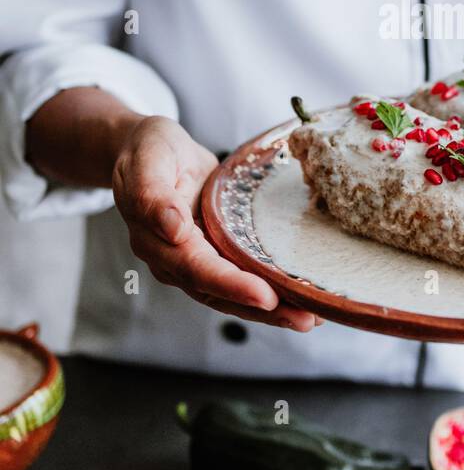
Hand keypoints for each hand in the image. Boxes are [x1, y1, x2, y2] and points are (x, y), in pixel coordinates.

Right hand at [112, 116, 318, 329]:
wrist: (149, 150)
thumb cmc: (148, 151)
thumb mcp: (146, 161)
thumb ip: (152, 194)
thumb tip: (173, 230)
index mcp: (156, 240)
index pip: (197, 269)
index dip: (232, 285)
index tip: (266, 296)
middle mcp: (175, 260)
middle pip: (220, 293)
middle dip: (263, 310)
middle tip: (305, 319)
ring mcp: (197, 260)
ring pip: (233, 295)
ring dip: (273, 310)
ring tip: (312, 318)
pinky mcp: (216, 253)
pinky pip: (242, 278)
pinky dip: (271, 291)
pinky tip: (302, 297)